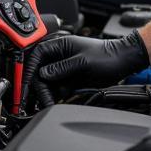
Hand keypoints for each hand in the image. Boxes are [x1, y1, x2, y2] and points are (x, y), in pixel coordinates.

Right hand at [21, 30, 148, 107]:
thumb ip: (62, 68)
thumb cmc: (107, 56)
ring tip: (44, 105)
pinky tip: (50, 104)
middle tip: (36, 100)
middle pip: (39, 71)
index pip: (37, 55)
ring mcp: (64, 68)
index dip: (29, 69)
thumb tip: (43, 74)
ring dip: (43, 94)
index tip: (26, 84)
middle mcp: (60, 56)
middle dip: (36, 87)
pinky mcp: (69, 79)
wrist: (123, 62)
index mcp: (61, 45)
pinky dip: (52, 97)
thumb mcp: (83, 62)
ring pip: (46, 82)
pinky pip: (56, 89)